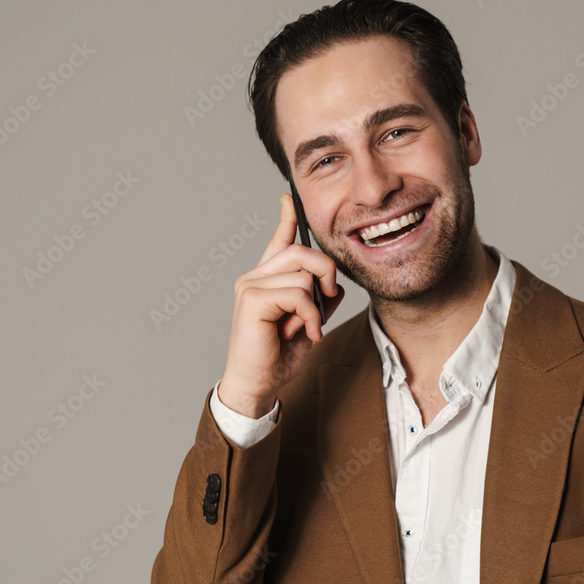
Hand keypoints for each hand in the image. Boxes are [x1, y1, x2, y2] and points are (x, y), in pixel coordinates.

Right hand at [219, 194, 344, 417]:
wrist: (257, 384)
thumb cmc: (278, 356)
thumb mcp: (308, 322)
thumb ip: (319, 299)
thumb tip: (333, 284)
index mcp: (266, 280)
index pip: (278, 241)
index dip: (286, 219)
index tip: (288, 199)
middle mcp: (255, 277)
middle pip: (301, 251)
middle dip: (326, 271)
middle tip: (329, 299)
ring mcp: (251, 286)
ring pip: (303, 274)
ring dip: (316, 305)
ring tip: (308, 328)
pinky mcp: (252, 300)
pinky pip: (297, 294)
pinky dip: (310, 316)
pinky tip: (305, 334)